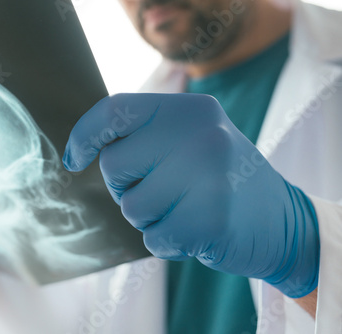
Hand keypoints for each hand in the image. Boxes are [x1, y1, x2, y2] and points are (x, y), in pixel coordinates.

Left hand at [63, 93, 319, 297]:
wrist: (281, 220)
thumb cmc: (220, 180)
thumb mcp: (190, 140)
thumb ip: (146, 135)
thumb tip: (83, 147)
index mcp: (190, 109)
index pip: (115, 110)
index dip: (84, 135)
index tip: (74, 158)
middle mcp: (200, 134)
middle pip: (114, 164)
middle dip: (127, 187)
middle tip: (165, 190)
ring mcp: (209, 176)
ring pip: (131, 206)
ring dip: (150, 217)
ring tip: (186, 210)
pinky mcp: (211, 220)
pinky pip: (153, 238)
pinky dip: (167, 242)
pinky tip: (197, 233)